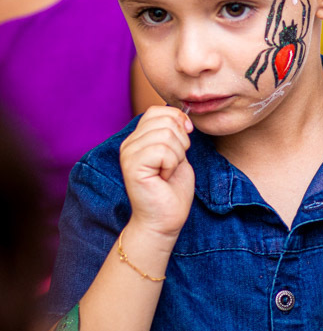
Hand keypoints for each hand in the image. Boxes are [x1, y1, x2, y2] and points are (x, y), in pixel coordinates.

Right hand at [119, 106, 194, 239]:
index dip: (178, 120)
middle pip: (165, 120)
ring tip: (167, 172)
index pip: (158, 111)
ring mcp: (128, 153)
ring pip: (166, 135)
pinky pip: (163, 151)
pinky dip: (172, 165)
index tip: (186, 138)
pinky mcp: (132, 165)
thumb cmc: (172, 190)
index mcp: (138, 138)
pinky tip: (163, 177)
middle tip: (173, 163)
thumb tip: (183, 117)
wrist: (164, 220)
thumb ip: (175, 133)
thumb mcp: (178, 154)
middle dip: (181, 141)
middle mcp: (129, 143)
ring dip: (177, 156)